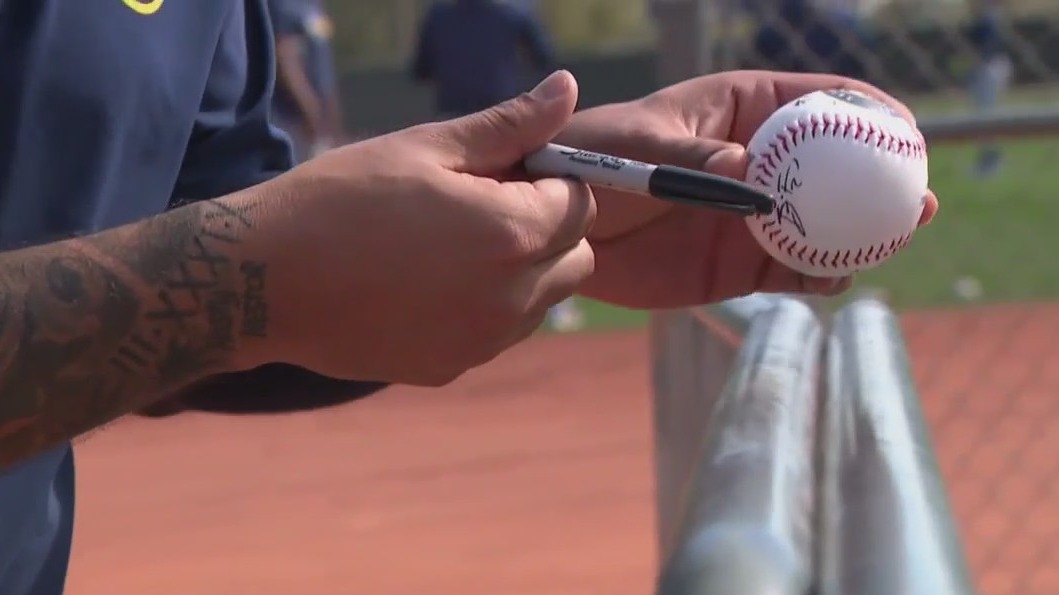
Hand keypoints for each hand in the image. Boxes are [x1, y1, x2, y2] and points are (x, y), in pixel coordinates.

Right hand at [246, 71, 594, 384]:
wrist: (264, 280)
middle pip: (575, 260)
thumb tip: (568, 88)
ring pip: (541, 302)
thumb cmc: (340, 199)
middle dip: (547, 231)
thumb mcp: (426, 146)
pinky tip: (425, 288)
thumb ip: (510, 125)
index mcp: (513, 233)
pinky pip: (496, 334)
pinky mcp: (450, 369)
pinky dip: (483, 310)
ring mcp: (482, 341)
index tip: (504, 174)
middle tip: (482, 209)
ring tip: (449, 249)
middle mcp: (511, 297)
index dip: (550, 182)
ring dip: (521, 274)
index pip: (581, 205)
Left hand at [556, 70, 938, 308]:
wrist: (561, 228)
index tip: (905, 131)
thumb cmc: (593, 161)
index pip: (819, 101)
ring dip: (861, 234)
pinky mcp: (738, 264)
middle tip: (918, 200)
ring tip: (891, 239)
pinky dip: (817, 274)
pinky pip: (791, 269)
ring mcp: (753, 215)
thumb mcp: (641, 146)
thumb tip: (750, 167)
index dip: (869, 113)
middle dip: (884, 181)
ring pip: (823, 223)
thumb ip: (694, 156)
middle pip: (838, 167)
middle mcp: (758, 162)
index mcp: (741, 111)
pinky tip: (833, 277)